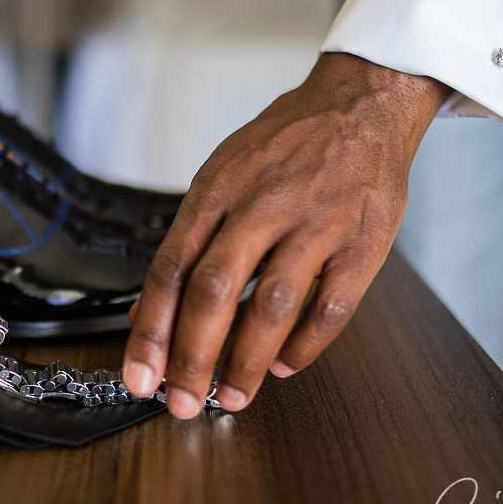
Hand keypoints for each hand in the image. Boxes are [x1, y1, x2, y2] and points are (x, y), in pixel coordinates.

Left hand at [121, 53, 449, 417]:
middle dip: (192, 356)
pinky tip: (286, 366)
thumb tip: (153, 310)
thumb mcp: (223, 174)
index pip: (171, 268)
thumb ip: (192, 240)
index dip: (152, 329)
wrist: (363, 102)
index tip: (140, 375)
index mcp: (218, 190)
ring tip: (231, 396)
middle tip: (181, 401)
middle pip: (214, 290)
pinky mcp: (363, 242)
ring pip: (272, 304)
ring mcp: (316, 224)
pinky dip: (306, 344)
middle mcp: (262, 206)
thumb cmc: (287, 143)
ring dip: (247, 361)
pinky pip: (332, 306)